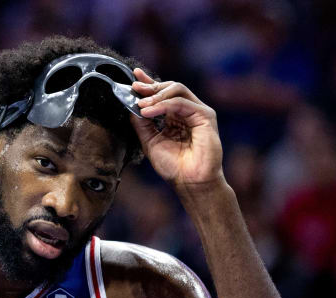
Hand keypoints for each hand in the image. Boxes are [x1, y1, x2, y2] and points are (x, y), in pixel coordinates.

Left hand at [130, 68, 223, 187]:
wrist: (190, 182)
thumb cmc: (174, 166)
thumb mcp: (150, 141)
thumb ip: (141, 124)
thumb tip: (130, 106)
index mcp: (175, 116)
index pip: (163, 93)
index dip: (149, 83)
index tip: (135, 76)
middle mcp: (188, 111)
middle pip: (170, 87)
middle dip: (150, 86)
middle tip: (135, 89)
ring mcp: (198, 112)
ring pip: (177, 90)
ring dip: (155, 96)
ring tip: (141, 106)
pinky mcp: (205, 116)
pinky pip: (181, 103)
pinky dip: (163, 105)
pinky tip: (149, 112)